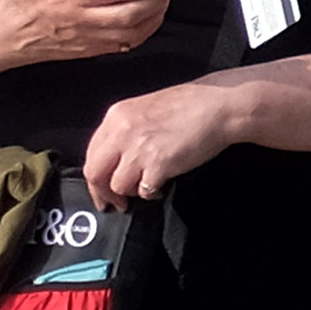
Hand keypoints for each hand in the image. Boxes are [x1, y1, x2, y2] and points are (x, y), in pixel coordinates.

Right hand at [0, 0, 178, 69]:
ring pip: (132, 32)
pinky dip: (143, 32)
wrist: (7, 36)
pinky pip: (125, 45)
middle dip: (158, 0)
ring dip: (155, 16)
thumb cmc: (19, 0)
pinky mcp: (90, 50)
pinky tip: (150, 18)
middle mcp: (81, 20)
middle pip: (130, 15)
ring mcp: (88, 38)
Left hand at [78, 78, 247, 205]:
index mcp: (117, 115)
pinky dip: (151, 193)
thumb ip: (126, 128)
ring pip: (117, 186)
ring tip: (145, 187)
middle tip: (114, 203)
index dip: (94, 176)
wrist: (219, 110)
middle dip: (102, 193)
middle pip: (94, 172)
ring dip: (131, 192)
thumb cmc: (191, 106)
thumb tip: (116, 154)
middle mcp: (122, 131)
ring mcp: (139, 149)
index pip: (91, 152)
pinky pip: (143, 191)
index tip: (100, 188)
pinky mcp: (158, 165)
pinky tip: (161, 186)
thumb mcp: (147, 107)